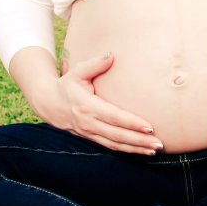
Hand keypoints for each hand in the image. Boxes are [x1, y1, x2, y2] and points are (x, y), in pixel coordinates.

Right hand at [42, 51, 163, 155]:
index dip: (132, 123)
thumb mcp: (77, 71)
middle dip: (139, 140)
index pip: (114, 117)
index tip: (149, 126)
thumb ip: (95, 64)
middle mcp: (89, 123)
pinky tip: (140, 150)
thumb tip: (111, 55)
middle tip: (159, 143)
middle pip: (118, 135)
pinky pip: (110, 146)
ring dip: (135, 149)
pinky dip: (126, 150)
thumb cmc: (66, 84)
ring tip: (154, 150)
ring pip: (115, 144)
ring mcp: (89, 133)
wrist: (48, 102)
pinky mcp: (90, 138)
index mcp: (88, 106)